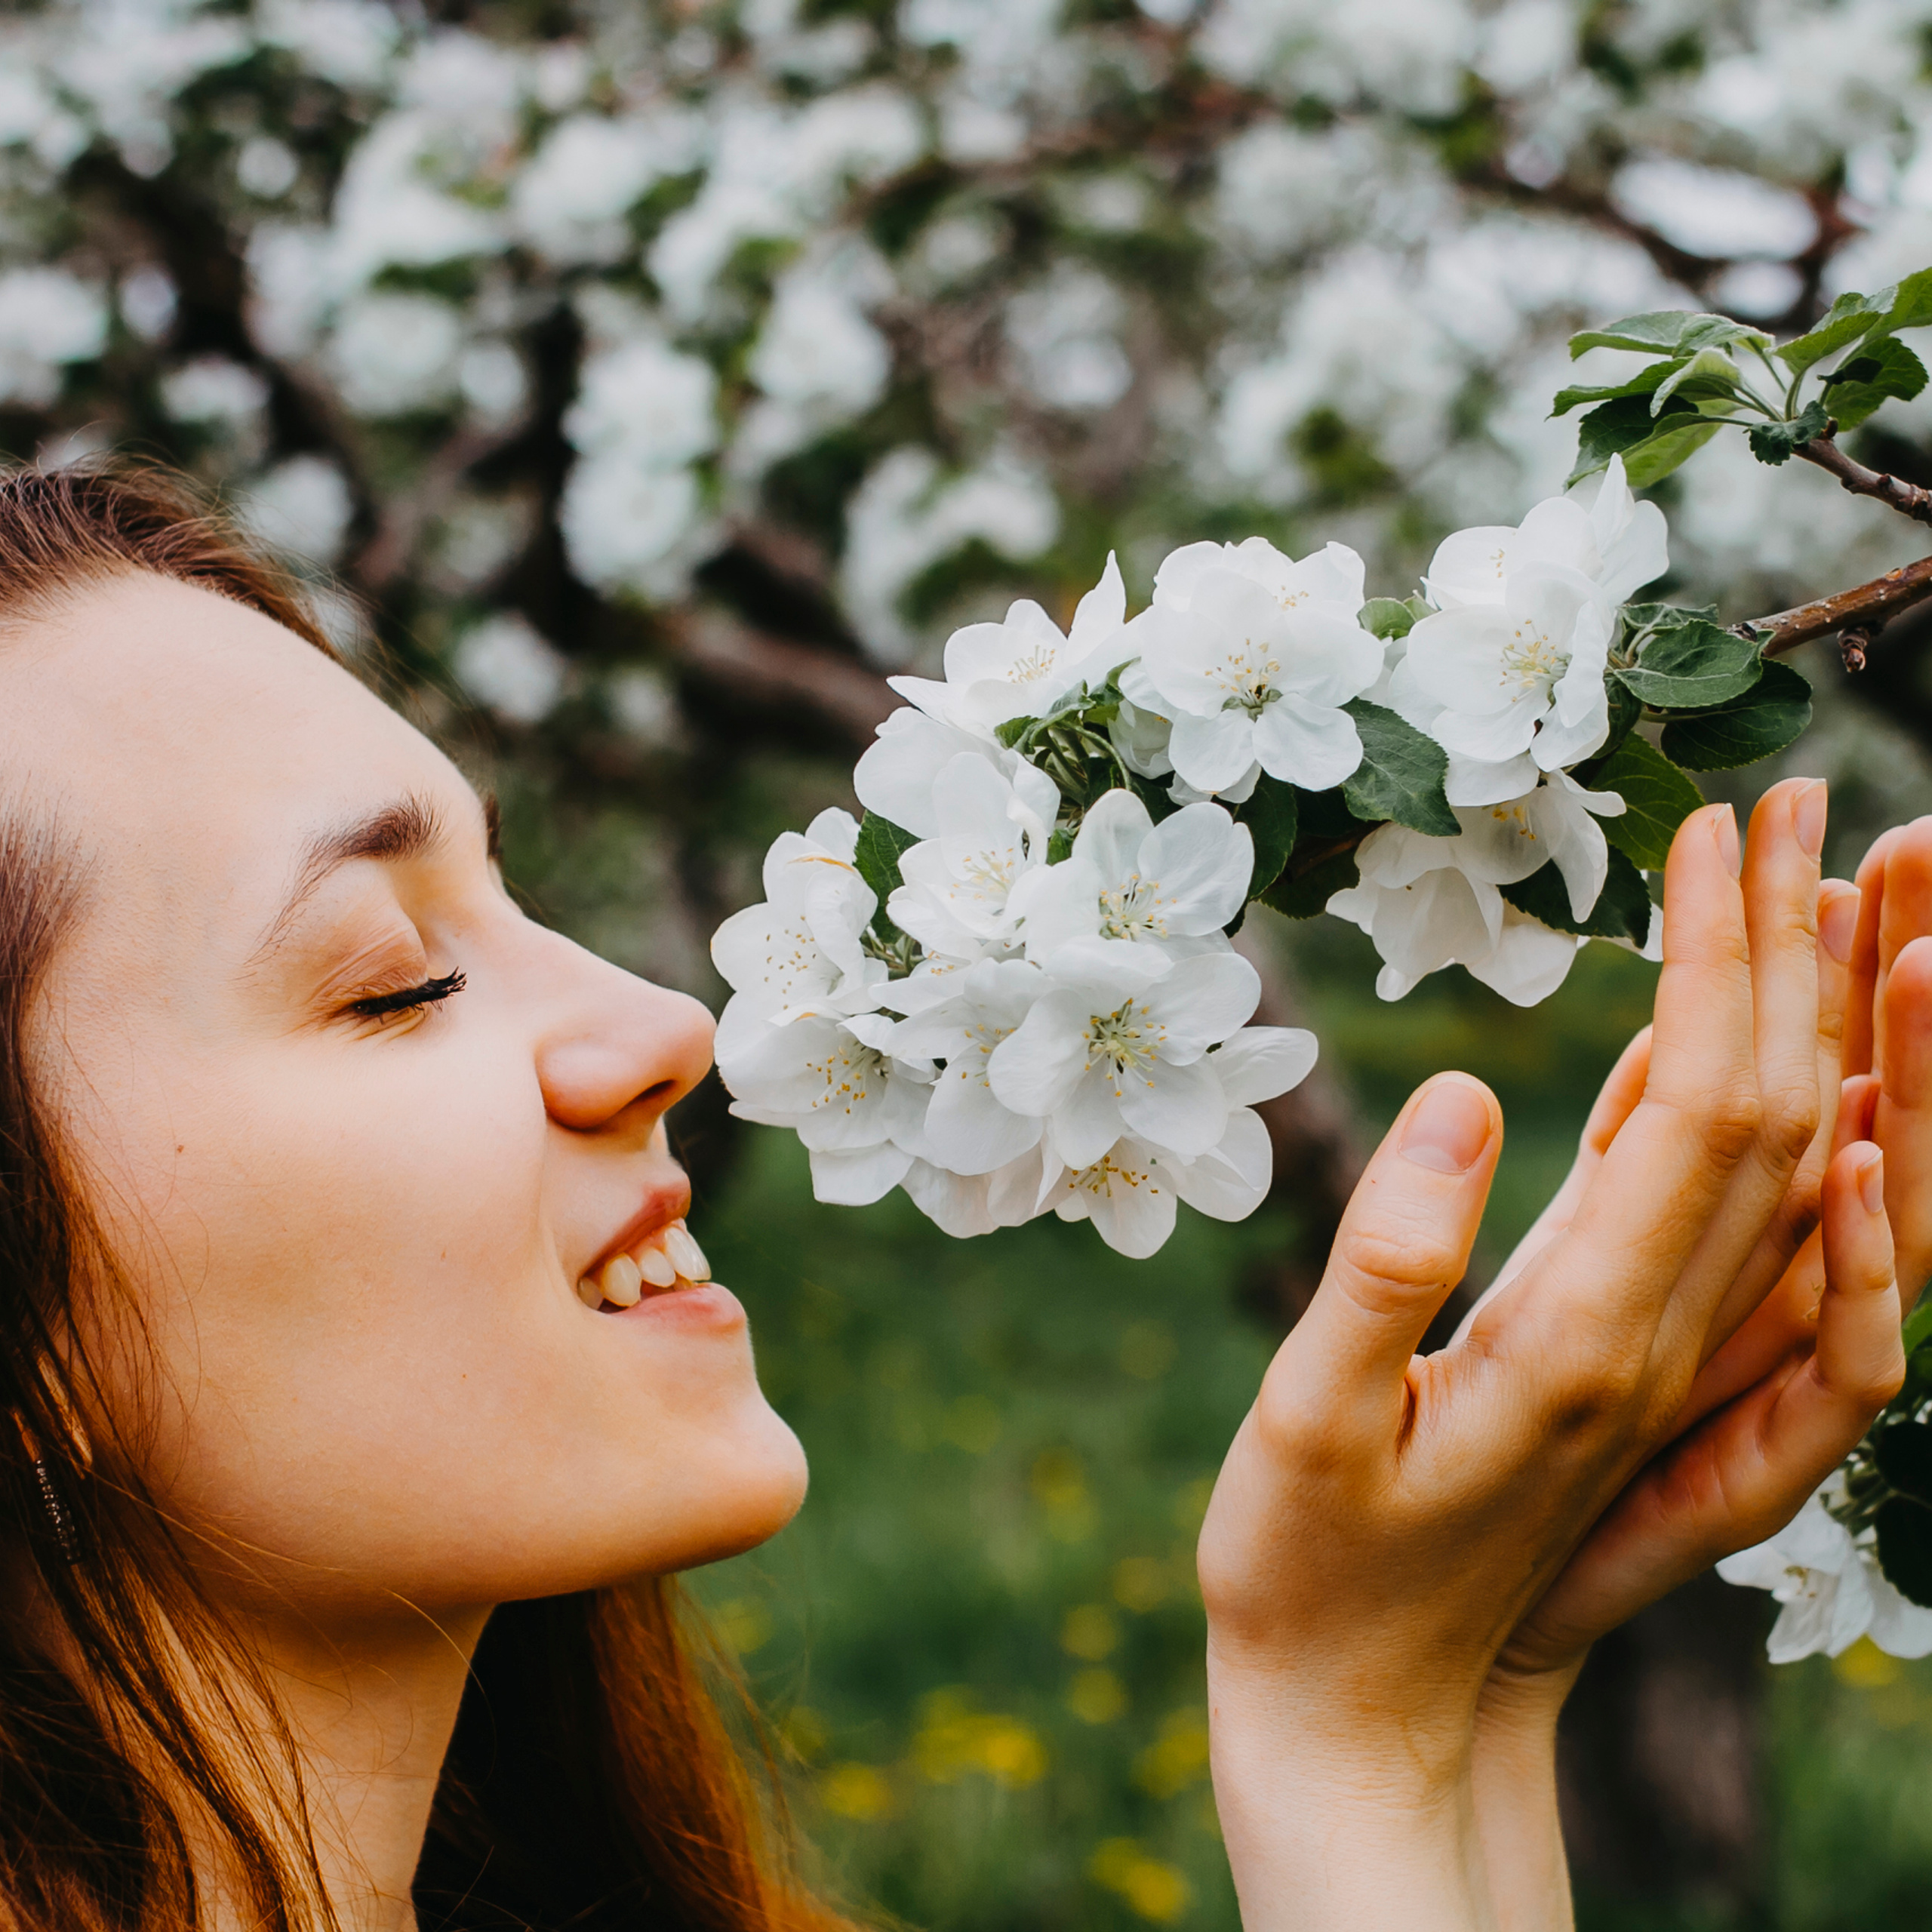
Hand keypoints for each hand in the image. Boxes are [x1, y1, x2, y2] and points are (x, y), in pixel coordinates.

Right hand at [1197, 780, 1845, 1930]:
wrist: (1371, 1718)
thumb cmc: (1308, 1573)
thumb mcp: (1304, 1430)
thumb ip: (1388, 1269)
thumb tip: (1464, 1092)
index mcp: (1582, 1341)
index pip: (1706, 1113)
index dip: (1724, 962)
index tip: (1717, 829)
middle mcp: (1661, 1349)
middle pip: (1785, 1118)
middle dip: (1806, 950)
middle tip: (1810, 800)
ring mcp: (1667, 1368)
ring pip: (1794, 1173)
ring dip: (1830, 1028)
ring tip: (1840, 890)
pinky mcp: (1639, 1376)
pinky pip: (1740, 1238)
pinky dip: (1773, 1131)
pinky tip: (1746, 1051)